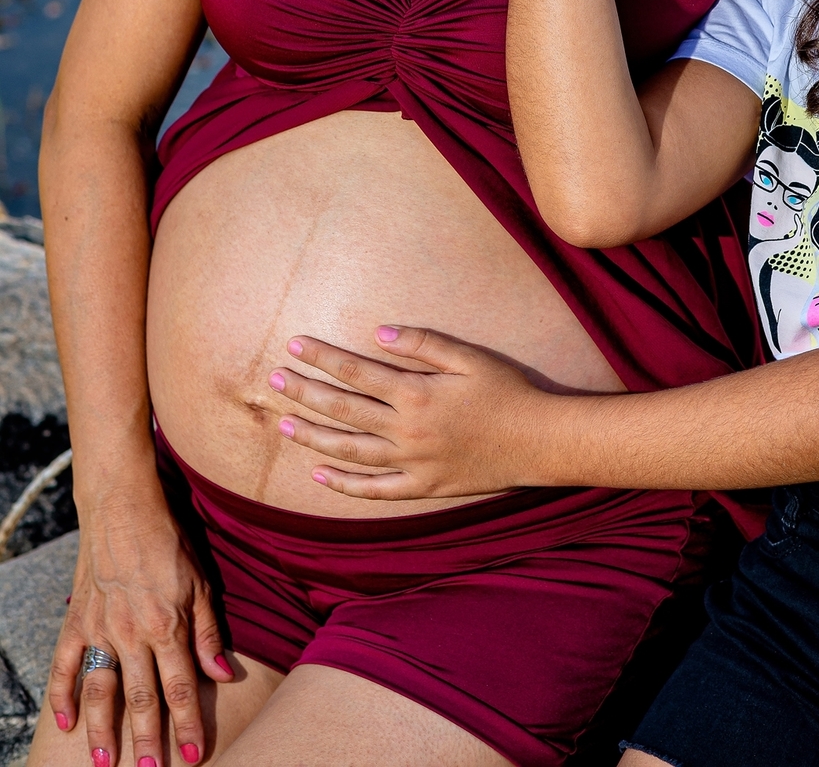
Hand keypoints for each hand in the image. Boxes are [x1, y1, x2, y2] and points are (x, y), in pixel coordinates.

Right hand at [46, 492, 230, 764]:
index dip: (187, 724)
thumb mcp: (201, 582)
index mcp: (168, 625)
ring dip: (105, 729)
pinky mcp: (78, 621)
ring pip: (103, 690)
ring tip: (108, 762)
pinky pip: (66, 665)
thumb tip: (223, 675)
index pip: (181, 687)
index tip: (192, 755)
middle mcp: (133, 633)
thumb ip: (209, 633)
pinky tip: (68, 723)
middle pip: (142, 697)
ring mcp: (102, 629)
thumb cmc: (169, 541)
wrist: (124, 508)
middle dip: (149, 738)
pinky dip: (64, 695)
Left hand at [270, 327, 556, 497]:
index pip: (356, 372)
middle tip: (273, 380)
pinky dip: (344, 486)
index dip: (323, 358)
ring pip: (350, 451)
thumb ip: (425, 343)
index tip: (295, 345)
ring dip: (314, 437)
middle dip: (305, 392)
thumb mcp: (471, 357)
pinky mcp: (423, 487)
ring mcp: (412, 463)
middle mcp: (406, 430)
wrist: (539, 441)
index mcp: (416, 393)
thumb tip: (379, 334)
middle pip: (343, 409)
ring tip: (285, 423)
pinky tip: (319, 475)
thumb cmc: (509, 391)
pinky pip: (374, 491)